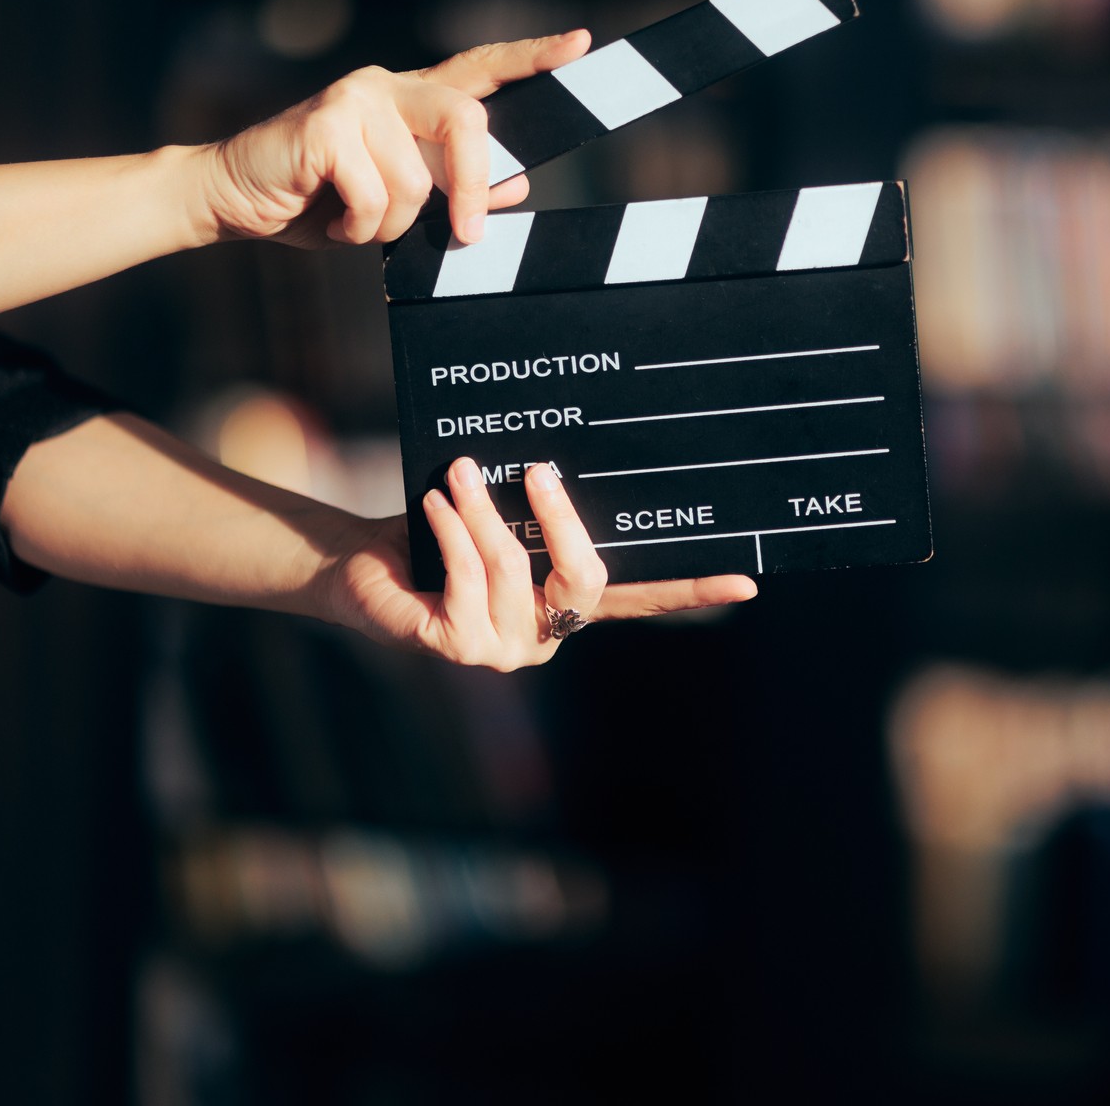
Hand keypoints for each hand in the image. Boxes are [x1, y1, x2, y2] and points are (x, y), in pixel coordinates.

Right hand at [198, 30, 591, 249]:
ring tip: (358, 223)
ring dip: (393, 223)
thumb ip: (452, 190)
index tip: (579, 43)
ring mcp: (356, 98)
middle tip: (467, 234)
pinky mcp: (325, 123)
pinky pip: (376, 194)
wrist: (234, 199)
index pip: (480, 69)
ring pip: (418, 179)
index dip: (530, 56)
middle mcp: (388, 87)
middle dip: (473, 185)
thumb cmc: (320, 201)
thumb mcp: (397, 202)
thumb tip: (517, 186)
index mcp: (412, 99)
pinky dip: (360, 227)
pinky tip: (334, 222)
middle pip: (466, 121)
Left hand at [318, 459, 757, 670]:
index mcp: (567, 602)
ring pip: (514, 571)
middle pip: (584, 582)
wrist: (363, 566)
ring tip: (460, 472)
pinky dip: (453, 530)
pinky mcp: (458, 648)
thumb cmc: (436, 536)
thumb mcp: (497, 515)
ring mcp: (505, 649)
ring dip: (484, 512)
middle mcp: (546, 634)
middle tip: (539, 470)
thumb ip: (533, 511)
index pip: (642, 598)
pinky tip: (435, 501)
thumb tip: (560, 459)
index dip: (692, 593)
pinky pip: (469, 580)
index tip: (746, 585)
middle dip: (559, 521)